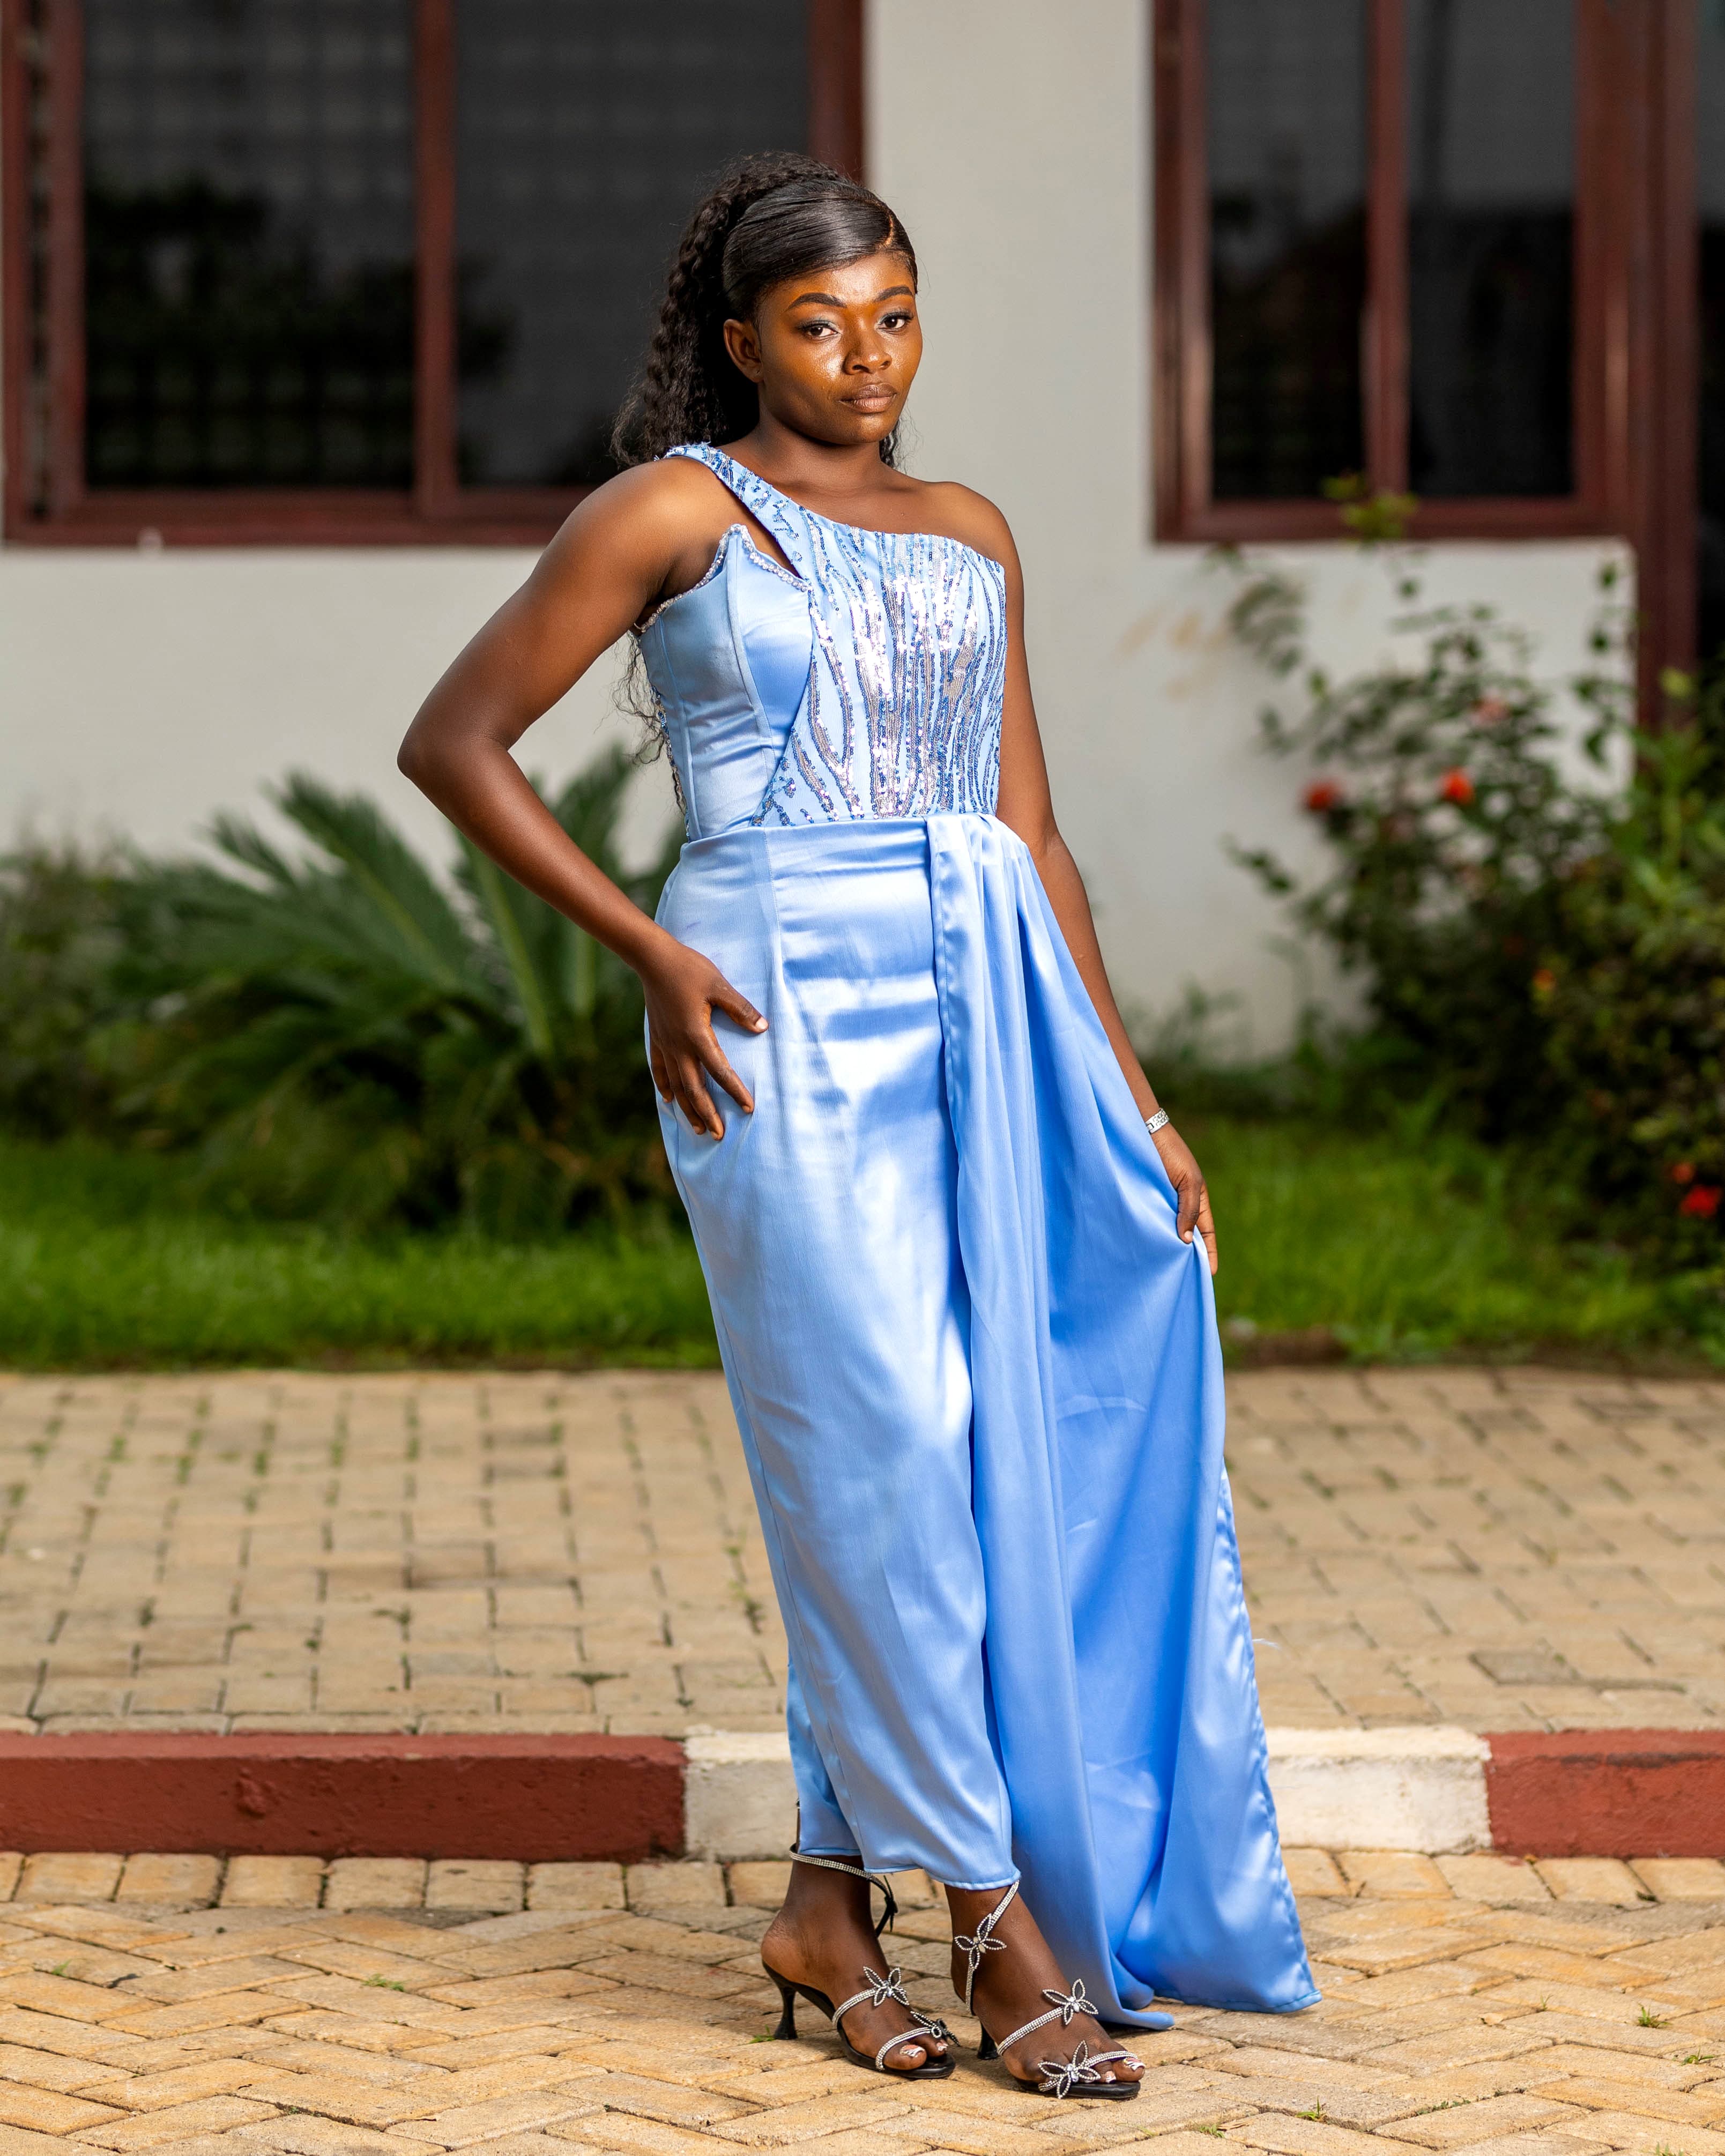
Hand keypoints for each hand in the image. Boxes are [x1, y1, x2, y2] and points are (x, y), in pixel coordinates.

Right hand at [641, 936, 765, 1138]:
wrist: (653, 959)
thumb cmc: (689, 969)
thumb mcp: (720, 986)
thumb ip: (741, 1009)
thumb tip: (763, 1027)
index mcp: (696, 1034)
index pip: (719, 1070)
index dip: (735, 1090)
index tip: (749, 1107)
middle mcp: (679, 1045)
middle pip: (694, 1088)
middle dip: (707, 1113)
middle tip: (718, 1135)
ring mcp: (665, 1043)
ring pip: (676, 1085)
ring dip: (688, 1108)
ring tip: (698, 1128)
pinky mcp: (656, 1038)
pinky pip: (659, 1069)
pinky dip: (665, 1086)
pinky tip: (669, 1100)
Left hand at [1152, 1123, 1217, 1273]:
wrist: (1141, 1130)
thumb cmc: (1169, 1153)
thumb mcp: (1187, 1181)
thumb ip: (1188, 1210)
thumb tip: (1187, 1242)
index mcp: (1197, 1199)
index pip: (1206, 1233)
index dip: (1208, 1253)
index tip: (1209, 1274)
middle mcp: (1179, 1203)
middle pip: (1187, 1235)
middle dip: (1187, 1255)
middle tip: (1183, 1278)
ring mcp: (1161, 1202)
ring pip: (1167, 1231)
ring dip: (1166, 1248)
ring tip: (1162, 1270)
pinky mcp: (1142, 1199)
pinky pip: (1148, 1223)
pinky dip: (1149, 1236)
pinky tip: (1144, 1249)